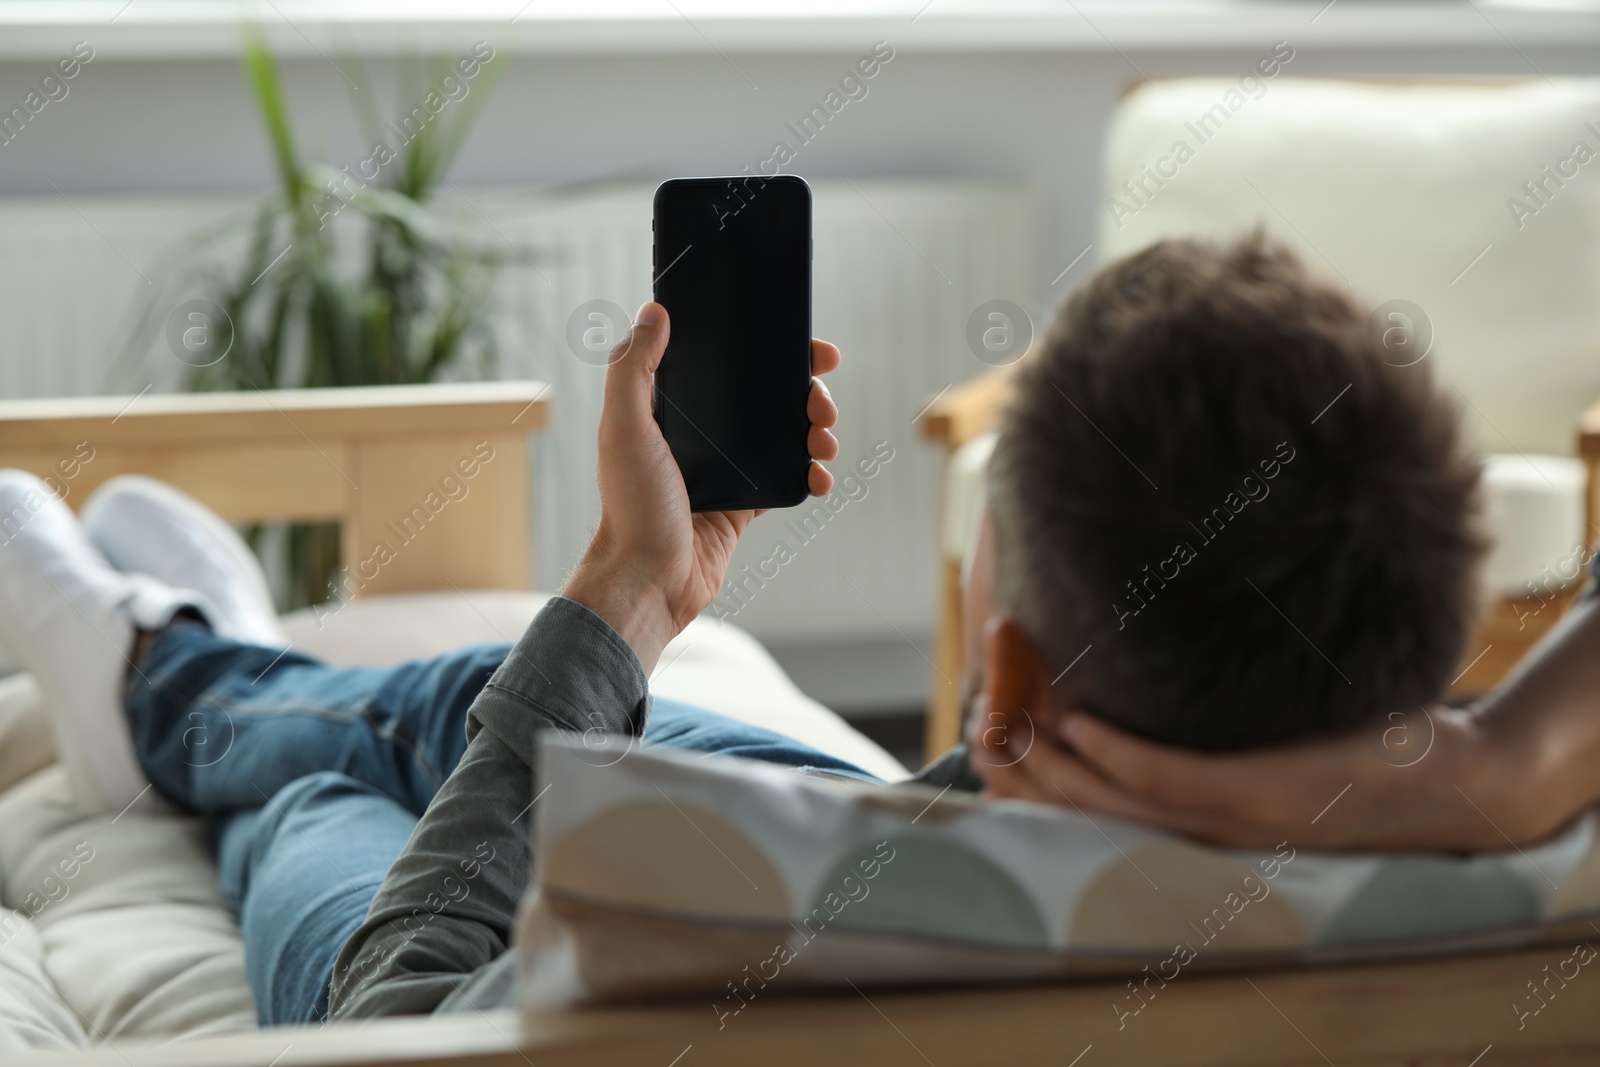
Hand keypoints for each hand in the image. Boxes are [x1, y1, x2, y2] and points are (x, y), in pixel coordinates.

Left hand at [562, 302, 841, 672]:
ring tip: (825, 442)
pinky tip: (820, 478)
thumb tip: (654, 312)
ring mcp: (724, 469)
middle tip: (824, 403)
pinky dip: (810, 476)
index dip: (768, 350)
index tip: (808, 348)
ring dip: (814, 433)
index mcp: (671, 409)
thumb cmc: (630, 506)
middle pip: (765, 397)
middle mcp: (698, 434)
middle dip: (805, 394)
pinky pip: (786, 481)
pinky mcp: (742, 505)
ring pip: (782, 436)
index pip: (726, 363)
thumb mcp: (624, 427)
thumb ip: (632, 368)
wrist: (649, 579)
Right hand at [978, 704, 1542, 850]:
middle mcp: (1202, 834)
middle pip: (1080, 811)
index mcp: (1198, 824)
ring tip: (1005, 716)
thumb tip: (1166, 661)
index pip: (1089, 812)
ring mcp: (1228, 820)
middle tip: (976, 721)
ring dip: (1049, 756)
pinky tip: (1079, 723)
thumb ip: (1213, 721)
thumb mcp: (1272, 738)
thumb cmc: (1366, 752)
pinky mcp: (1260, 796)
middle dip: (1019, 768)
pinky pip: (1170, 781)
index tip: (988, 734)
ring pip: (1108, 800)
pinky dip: (1116, 755)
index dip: (1029, 781)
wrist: (1464, 786)